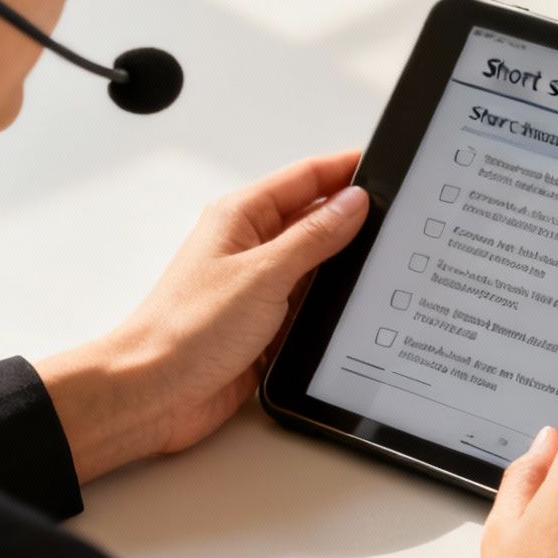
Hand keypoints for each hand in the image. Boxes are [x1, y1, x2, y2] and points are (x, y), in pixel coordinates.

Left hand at [36, 150, 368, 482]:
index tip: (387, 165)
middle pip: (315, 219)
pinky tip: (356, 308)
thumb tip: (354, 203)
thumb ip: (314, 236)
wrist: (155, 393)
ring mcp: (258, 287)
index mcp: (241, 217)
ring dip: (345, 268)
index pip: (306, 178)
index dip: (347, 169)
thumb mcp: (263, 274)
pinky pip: (310, 306)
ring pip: (318, 265)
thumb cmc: (186, 330)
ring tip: (387, 263)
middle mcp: (250, 247)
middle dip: (355, 219)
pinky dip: (331, 306)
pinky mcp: (265, 325)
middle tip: (402, 218)